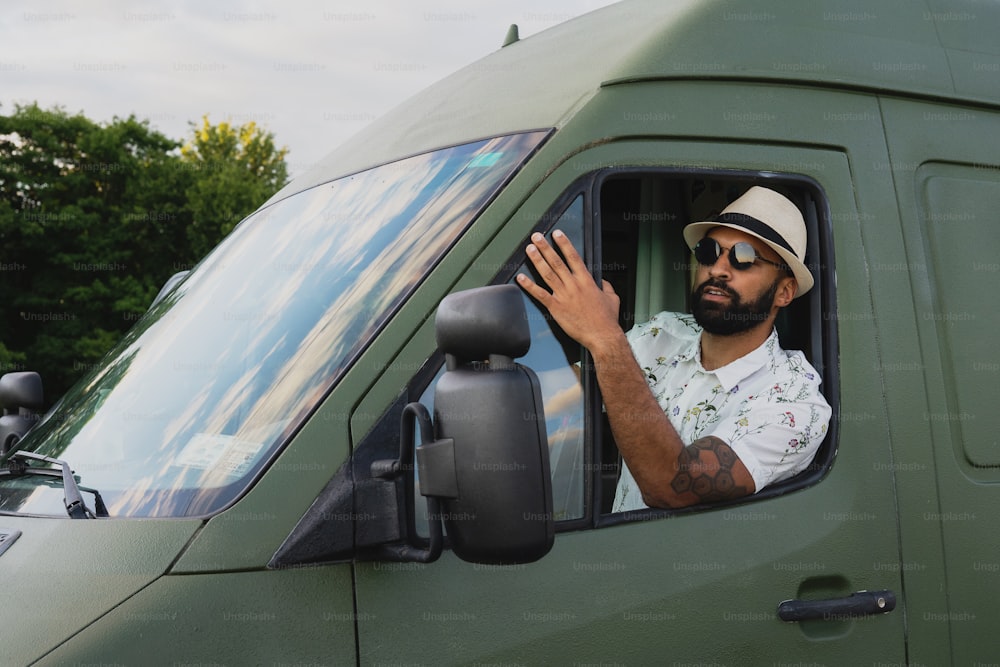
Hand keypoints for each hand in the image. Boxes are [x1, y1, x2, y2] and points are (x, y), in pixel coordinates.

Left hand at [516, 230, 621, 350]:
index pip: (573, 257)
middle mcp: (574, 285)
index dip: (564, 244)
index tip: (557, 234)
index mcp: (587, 281)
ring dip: (537, 260)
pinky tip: (521, 278)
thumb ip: (607, 286)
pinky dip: (529, 285)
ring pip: (547, 274)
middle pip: (557, 262)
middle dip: (545, 247)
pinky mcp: (556, 308)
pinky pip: (540, 294)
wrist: (602, 336)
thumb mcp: (613, 298)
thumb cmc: (607, 320)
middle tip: (537, 236)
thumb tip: (604, 282)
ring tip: (529, 249)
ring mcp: (564, 296)